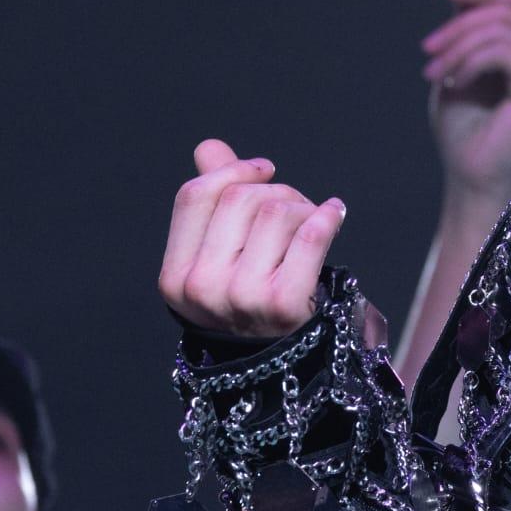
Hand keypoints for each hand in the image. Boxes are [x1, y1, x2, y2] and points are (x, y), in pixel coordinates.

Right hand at [158, 140, 346, 335]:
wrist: (288, 363)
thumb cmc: (254, 301)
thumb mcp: (223, 258)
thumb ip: (214, 202)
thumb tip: (209, 147)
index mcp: (175, 277)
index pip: (195, 196)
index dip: (233, 171)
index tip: (264, 170)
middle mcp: (201, 289)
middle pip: (241, 199)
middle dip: (276, 192)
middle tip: (296, 207)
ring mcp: (242, 299)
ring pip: (277, 211)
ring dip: (303, 207)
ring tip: (311, 222)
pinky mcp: (285, 304)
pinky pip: (310, 236)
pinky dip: (328, 216)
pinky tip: (334, 214)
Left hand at [419, 0, 510, 208]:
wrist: (469, 173)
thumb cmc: (464, 128)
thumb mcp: (458, 62)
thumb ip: (465, 24)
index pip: (510, 4)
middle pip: (503, 11)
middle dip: (457, 25)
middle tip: (427, 51)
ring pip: (499, 29)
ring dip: (456, 47)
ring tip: (433, 73)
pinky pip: (501, 51)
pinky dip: (469, 62)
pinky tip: (455, 82)